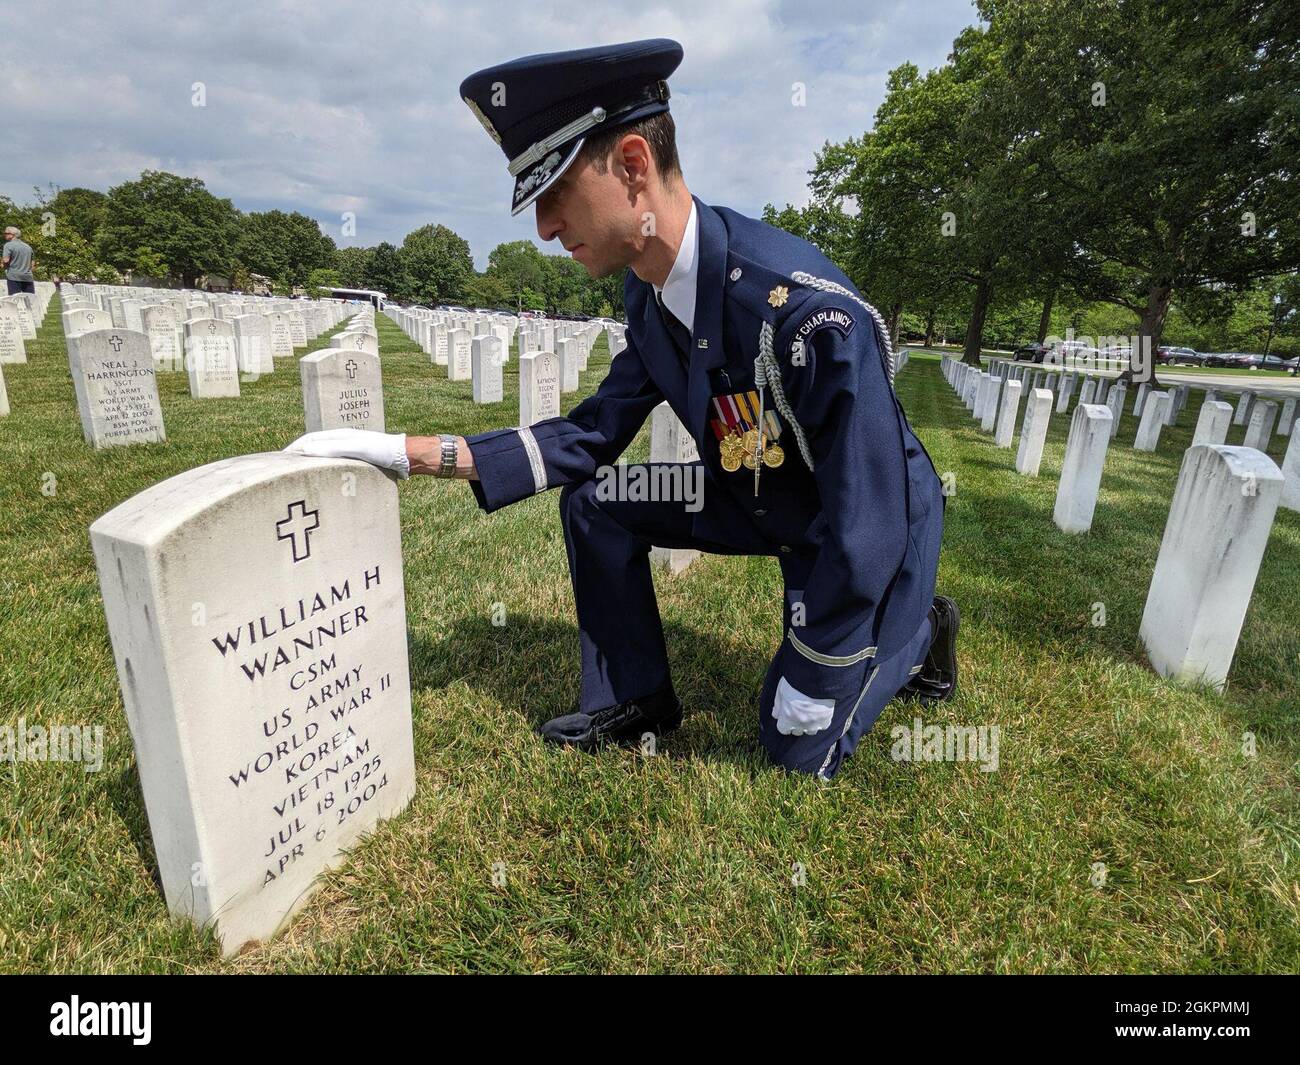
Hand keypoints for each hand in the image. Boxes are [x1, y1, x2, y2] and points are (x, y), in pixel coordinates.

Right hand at [283, 428, 410, 478]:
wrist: (405, 456)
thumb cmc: (382, 450)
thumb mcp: (357, 448)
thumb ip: (333, 448)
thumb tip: (306, 450)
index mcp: (339, 435)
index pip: (309, 440)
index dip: (294, 449)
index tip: (279, 460)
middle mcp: (342, 441)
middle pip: (314, 447)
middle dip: (298, 456)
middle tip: (284, 470)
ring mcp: (349, 450)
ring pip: (323, 456)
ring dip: (310, 463)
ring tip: (299, 475)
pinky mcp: (356, 460)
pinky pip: (334, 463)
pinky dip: (323, 468)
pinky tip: (322, 478)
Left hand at [772, 677, 834, 735]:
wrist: (815, 678)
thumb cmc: (795, 683)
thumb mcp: (780, 691)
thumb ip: (777, 705)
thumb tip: (776, 714)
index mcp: (787, 719)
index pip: (783, 730)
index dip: (785, 723)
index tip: (786, 717)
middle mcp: (800, 724)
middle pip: (797, 731)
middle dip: (796, 724)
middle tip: (799, 711)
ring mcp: (814, 724)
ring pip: (810, 731)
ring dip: (809, 724)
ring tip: (810, 712)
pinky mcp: (826, 720)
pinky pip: (823, 726)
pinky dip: (821, 721)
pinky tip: (820, 712)